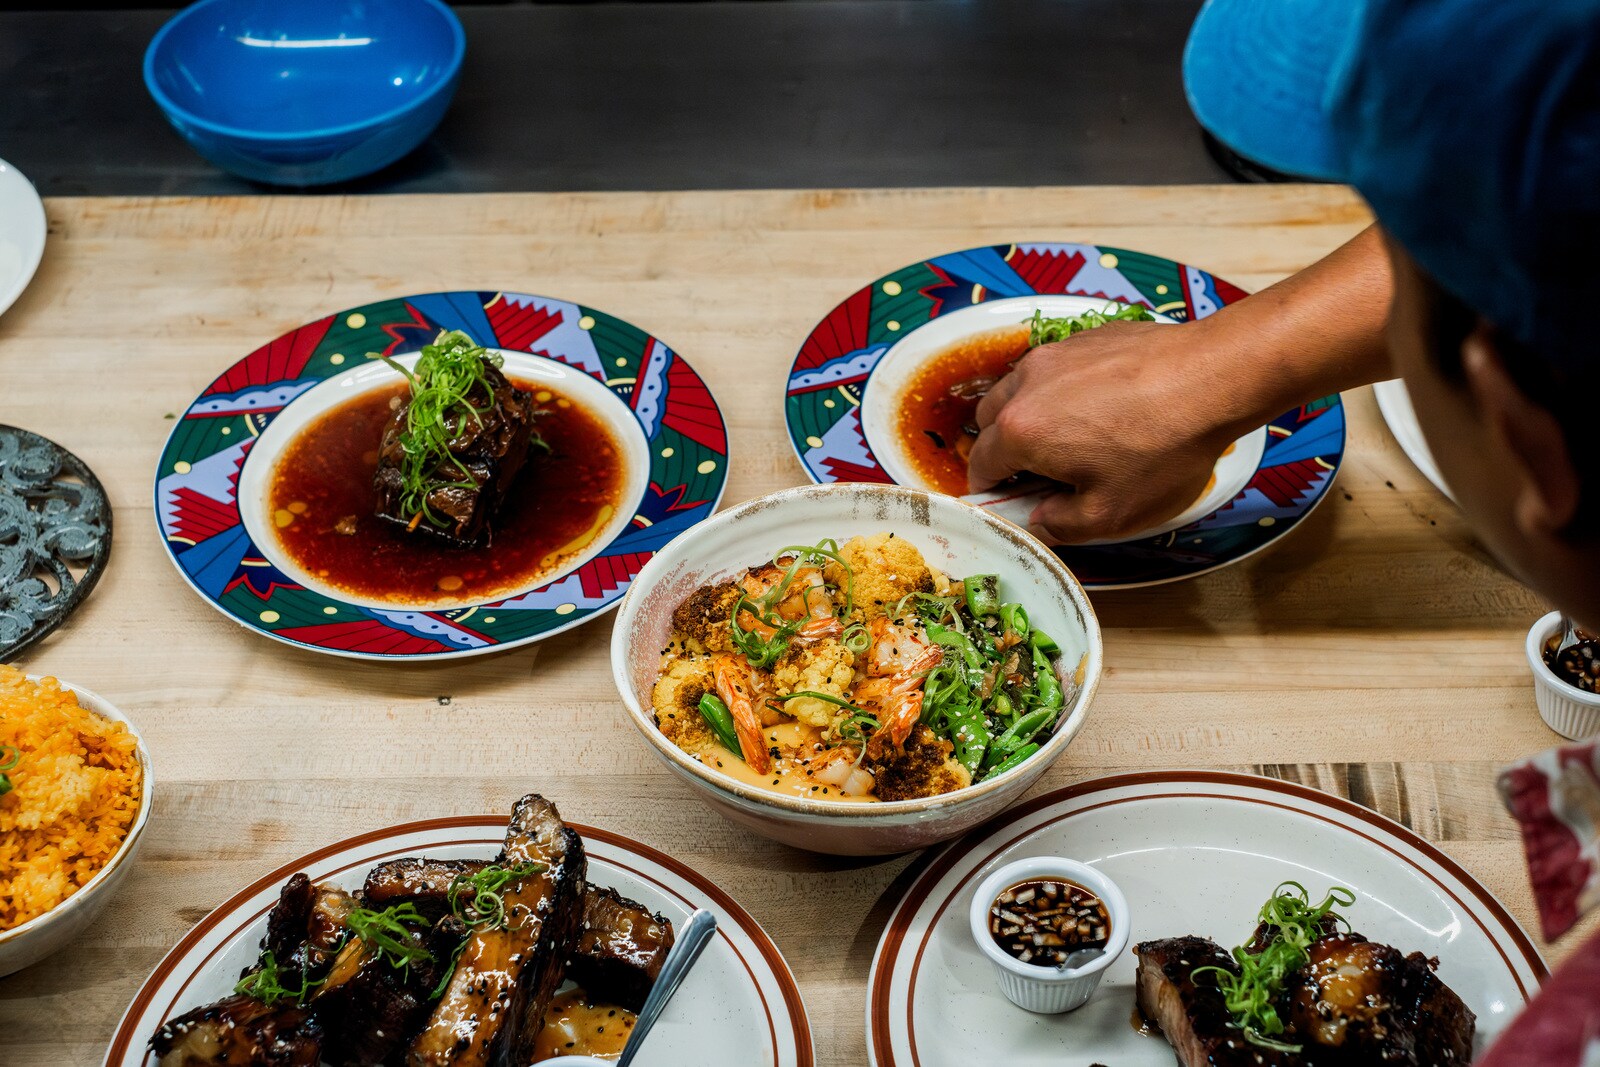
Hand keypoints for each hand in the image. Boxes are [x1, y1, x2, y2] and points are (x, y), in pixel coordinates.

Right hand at [967, 319, 1244, 543]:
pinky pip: (1056, 367)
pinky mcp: (1086, 336)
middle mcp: (1026, 385)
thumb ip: (1060, 525)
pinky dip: (1062, 388)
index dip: (993, 490)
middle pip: (990, 421)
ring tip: (1073, 434)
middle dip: (1005, 448)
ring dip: (1030, 414)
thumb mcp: (1111, 514)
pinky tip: (1105, 404)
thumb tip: (1039, 520)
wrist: (1214, 377)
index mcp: (1020, 432)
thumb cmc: (1161, 450)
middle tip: (1044, 470)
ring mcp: (1055, 354)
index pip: (981, 466)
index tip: (1016, 501)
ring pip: (1020, 388)